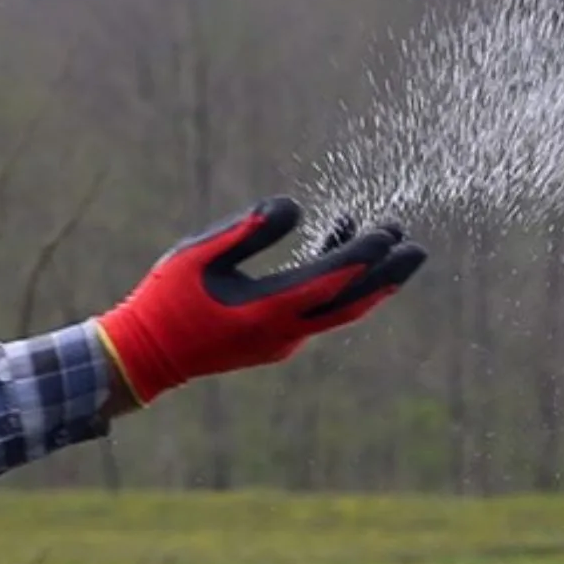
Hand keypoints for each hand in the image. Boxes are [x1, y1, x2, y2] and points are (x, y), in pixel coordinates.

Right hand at [91, 199, 427, 403]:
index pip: (330, 280)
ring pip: (338, 309)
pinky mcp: (274, 339)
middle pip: (350, 304)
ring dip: (366, 280)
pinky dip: (334, 281)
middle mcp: (285, 332)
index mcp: (268, 311)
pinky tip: (333, 241)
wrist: (145, 356)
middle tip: (418, 249)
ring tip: (391, 245)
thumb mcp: (199, 255)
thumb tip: (295, 207)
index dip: (363, 255)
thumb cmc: (167, 301)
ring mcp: (282, 340)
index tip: (390, 232)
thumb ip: (248, 230)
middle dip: (386, 276)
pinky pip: (317, 309)